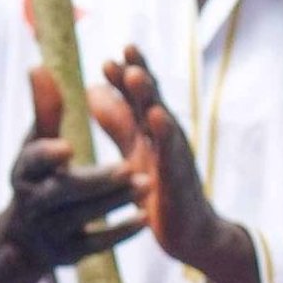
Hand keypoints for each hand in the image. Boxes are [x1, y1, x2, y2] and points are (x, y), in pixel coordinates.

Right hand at [0, 66, 143, 280]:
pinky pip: (95, 244)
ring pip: (83, 219)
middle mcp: (32, 206)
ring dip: (115, 203)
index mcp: (23, 173)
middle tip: (130, 167)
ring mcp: (49, 234)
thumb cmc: (38, 177)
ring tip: (148, 185)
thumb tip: (39, 66)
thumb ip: (44, 109)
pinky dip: (119, 233)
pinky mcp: (68, 255)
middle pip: (63, 194)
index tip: (67, 147)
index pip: (32, 163)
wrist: (25, 237)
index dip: (46, 156)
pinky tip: (144, 218)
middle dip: (96, 182)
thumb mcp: (36, 143)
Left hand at [91, 48, 266, 282]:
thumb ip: (118, 122)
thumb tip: (94, 92)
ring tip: (136, 75)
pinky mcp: (178, 180)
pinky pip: (171, 154)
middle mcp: (164, 138)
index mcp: (150, 131)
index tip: (106, 59)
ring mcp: (174, 156)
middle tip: (126, 49)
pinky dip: (164, 135)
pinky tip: (157, 118)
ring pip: (162, 119)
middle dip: (140, 73)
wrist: (189, 232)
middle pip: (151, 98)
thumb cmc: (161, 190)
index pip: (136, 97)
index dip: (125, 77)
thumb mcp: (135, 152)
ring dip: (149, 96)